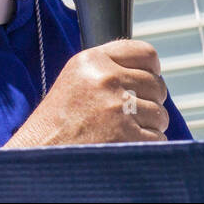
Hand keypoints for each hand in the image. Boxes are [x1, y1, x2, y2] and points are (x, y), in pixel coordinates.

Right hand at [4, 39, 169, 147]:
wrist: (43, 151)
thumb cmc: (59, 118)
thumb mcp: (76, 77)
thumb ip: (108, 67)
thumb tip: (151, 71)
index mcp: (92, 60)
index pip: (145, 53)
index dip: (151, 69)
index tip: (145, 81)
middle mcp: (106, 79)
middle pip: (157, 85)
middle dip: (149, 101)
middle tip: (128, 113)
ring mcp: (118, 108)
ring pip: (160, 113)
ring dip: (148, 125)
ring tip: (120, 130)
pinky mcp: (128, 136)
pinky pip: (158, 138)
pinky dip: (146, 145)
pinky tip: (122, 144)